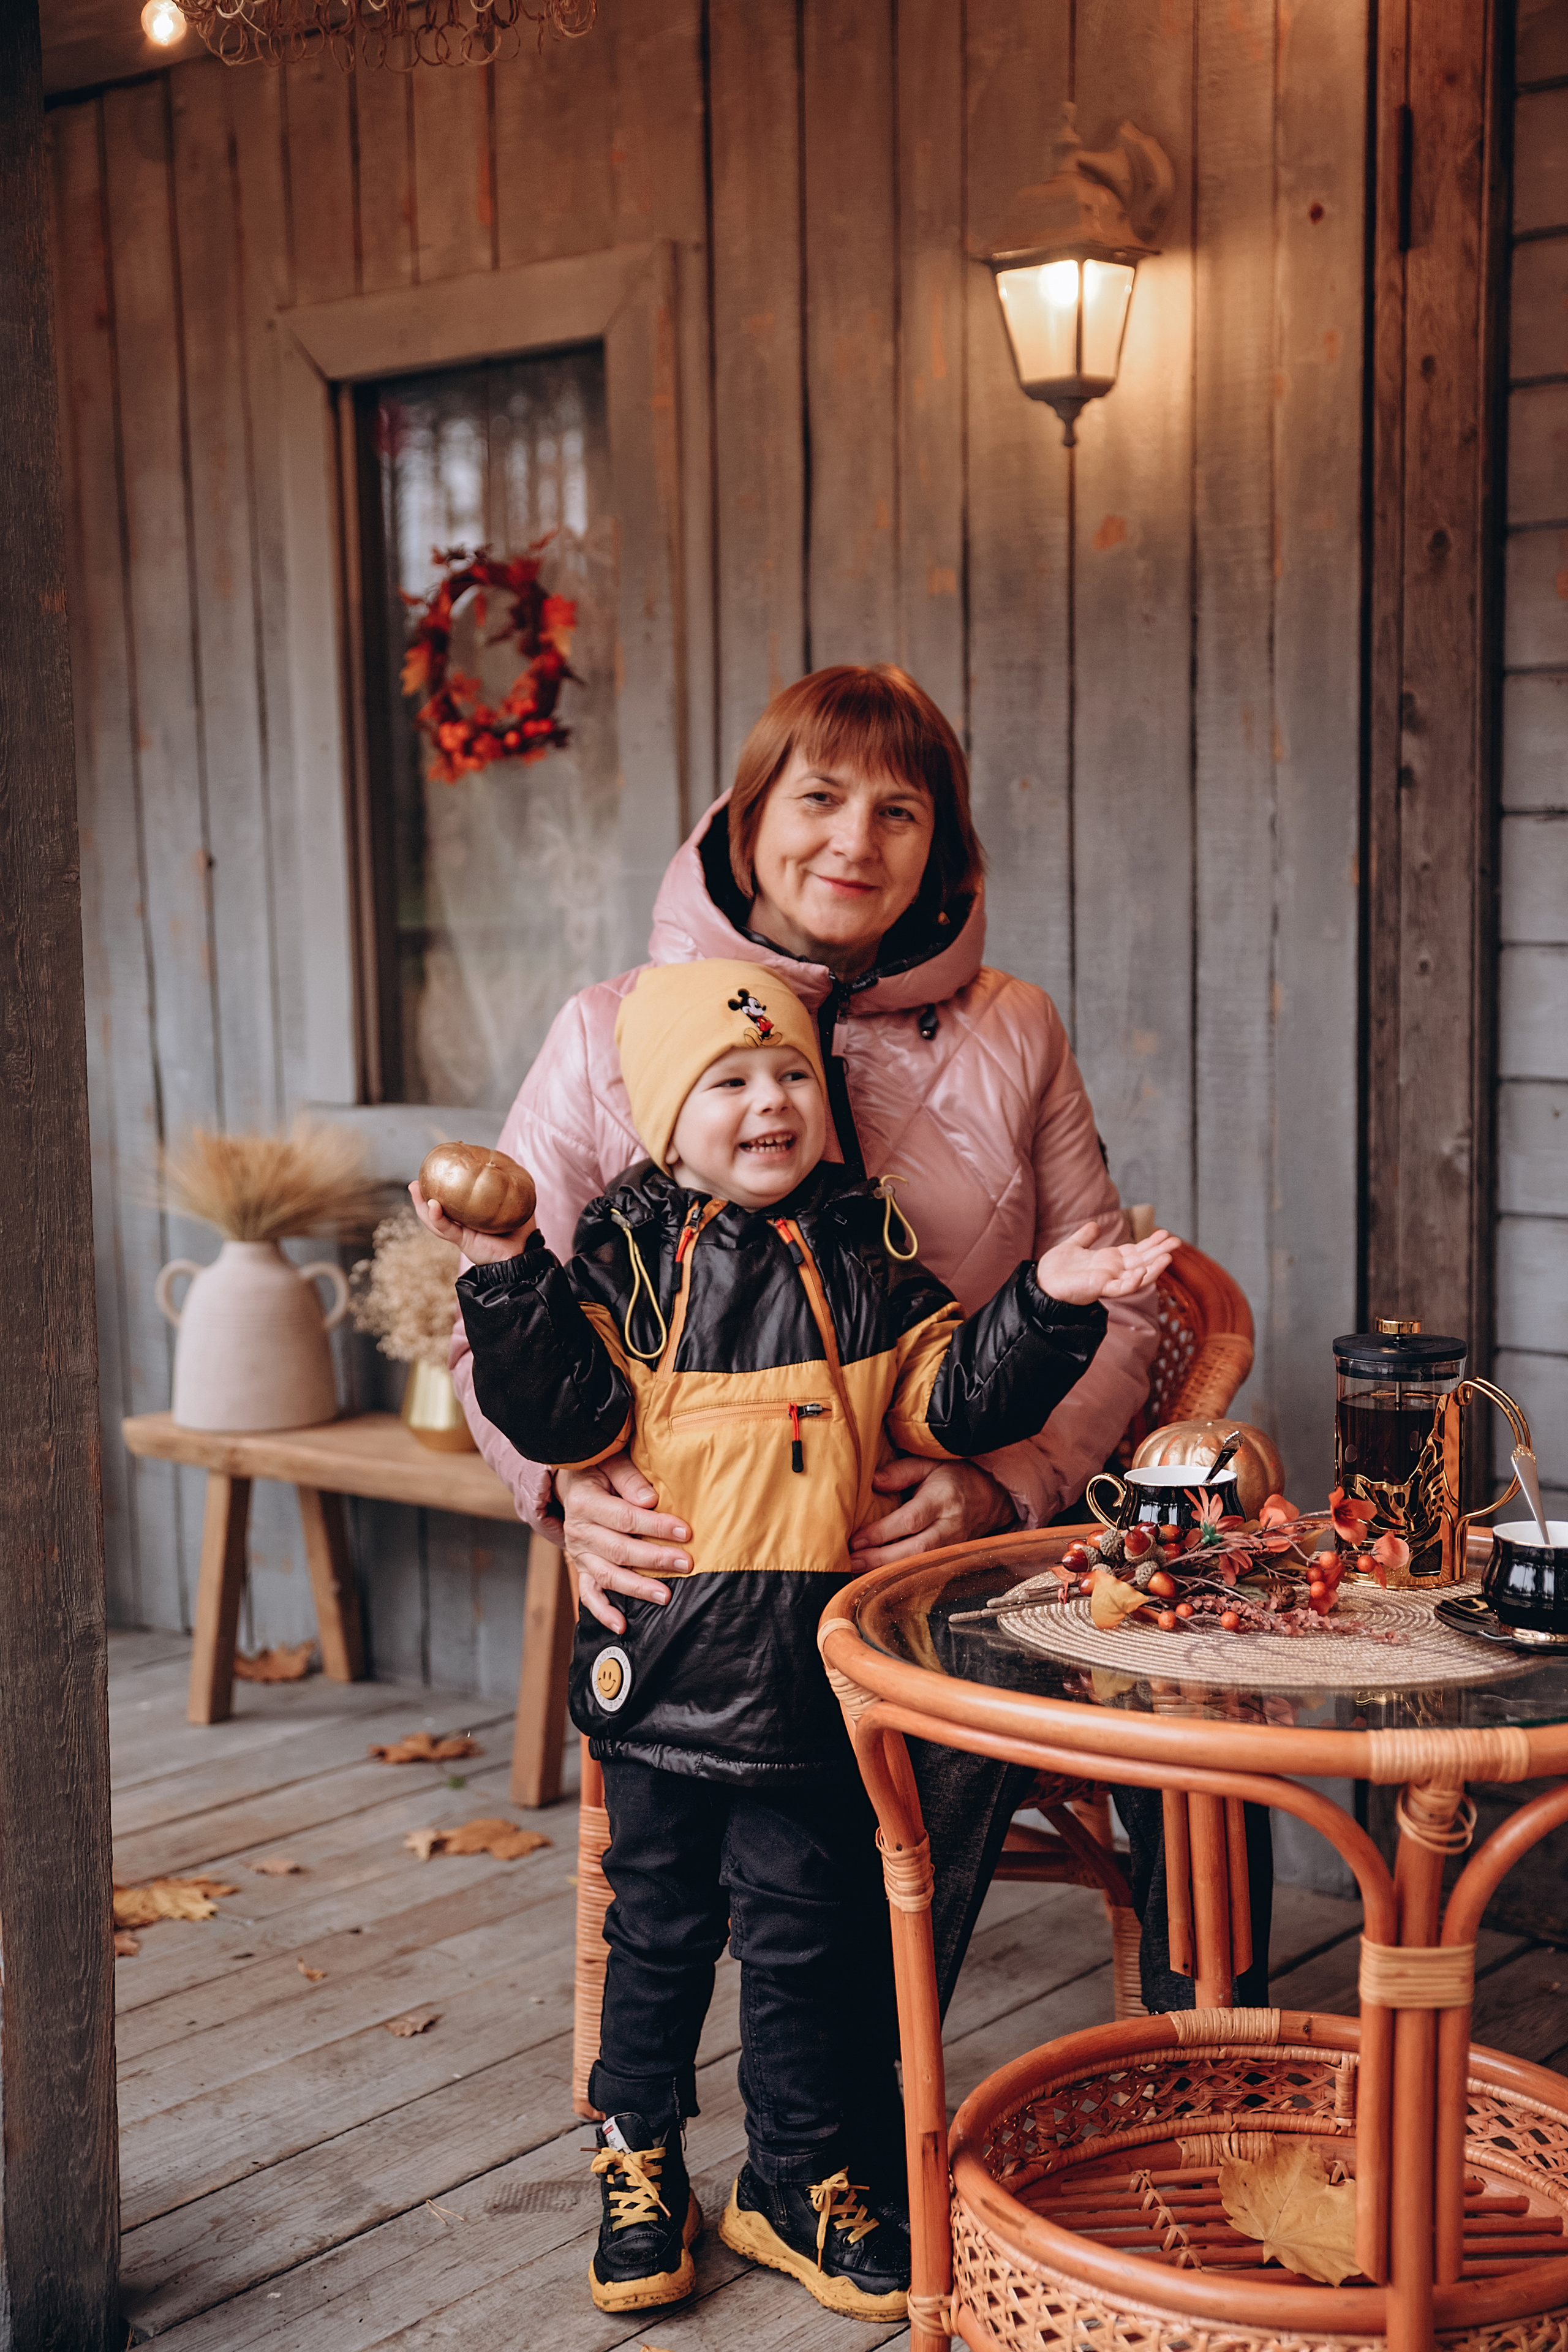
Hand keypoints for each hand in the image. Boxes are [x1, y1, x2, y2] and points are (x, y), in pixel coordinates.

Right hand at [408, 1177, 534, 1264]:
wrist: (524, 1255)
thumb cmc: (522, 1232)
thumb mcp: (517, 1204)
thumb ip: (511, 1187)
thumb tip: (508, 1165)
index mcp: (472, 1214)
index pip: (452, 1200)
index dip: (440, 1189)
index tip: (433, 1173)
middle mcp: (463, 1223)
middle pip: (437, 1209)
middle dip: (423, 1196)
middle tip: (415, 1182)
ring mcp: (461, 1232)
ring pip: (435, 1219)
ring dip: (422, 1205)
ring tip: (414, 1188)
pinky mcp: (463, 1240)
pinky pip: (447, 1229)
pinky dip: (437, 1218)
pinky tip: (432, 1205)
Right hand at [556, 1455, 691, 1633]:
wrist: (572, 1483)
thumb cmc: (599, 1470)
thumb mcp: (610, 1462)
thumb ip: (628, 1478)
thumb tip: (649, 1499)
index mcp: (585, 1502)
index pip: (624, 1518)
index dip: (655, 1526)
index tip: (685, 1531)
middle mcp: (579, 1531)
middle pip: (619, 1550)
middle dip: (655, 1558)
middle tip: (686, 1563)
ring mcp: (579, 1554)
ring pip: (609, 1576)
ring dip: (638, 1588)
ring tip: (665, 1596)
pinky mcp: (581, 1568)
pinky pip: (589, 1594)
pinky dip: (603, 1612)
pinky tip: (622, 1626)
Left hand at [848, 1457, 1015, 1570]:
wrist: (991, 1497)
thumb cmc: (955, 1477)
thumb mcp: (931, 1463)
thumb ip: (903, 1470)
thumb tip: (875, 1482)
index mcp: (942, 1499)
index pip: (910, 1520)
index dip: (882, 1533)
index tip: (856, 1540)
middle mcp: (950, 1526)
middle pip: (914, 1550)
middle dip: (880, 1559)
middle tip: (851, 1562)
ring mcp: (953, 1546)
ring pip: (920, 1565)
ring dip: (888, 1571)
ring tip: (858, 1571)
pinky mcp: (952, 1558)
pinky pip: (926, 1570)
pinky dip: (902, 1575)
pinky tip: (880, 1575)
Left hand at [1037, 1221, 1174, 1305]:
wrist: (1041, 1283)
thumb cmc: (1055, 1269)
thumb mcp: (1072, 1247)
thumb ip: (1085, 1237)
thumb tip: (1095, 1225)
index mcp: (1108, 1261)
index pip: (1135, 1251)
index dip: (1150, 1243)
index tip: (1164, 1232)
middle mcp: (1112, 1272)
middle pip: (1142, 1261)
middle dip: (1159, 1252)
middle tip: (1177, 1241)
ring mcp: (1108, 1282)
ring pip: (1137, 1275)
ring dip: (1153, 1267)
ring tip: (1169, 1256)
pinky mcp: (1100, 1289)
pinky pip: (1121, 1288)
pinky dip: (1133, 1280)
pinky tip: (1142, 1271)